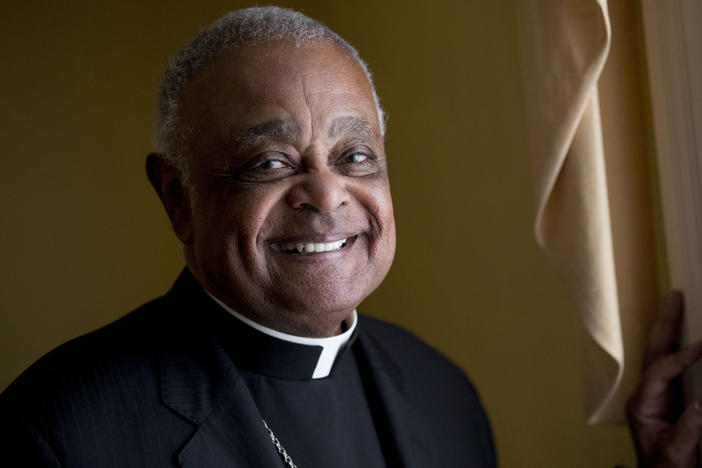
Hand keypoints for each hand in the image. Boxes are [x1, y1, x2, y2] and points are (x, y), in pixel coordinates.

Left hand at [627, 291, 701, 467]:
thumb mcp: (676, 454)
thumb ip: (688, 430)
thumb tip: (701, 404)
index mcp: (642, 406)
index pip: (658, 372)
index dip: (680, 358)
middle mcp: (644, 394)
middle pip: (653, 352)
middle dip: (665, 324)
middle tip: (674, 296)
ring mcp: (655, 393)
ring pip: (660, 353)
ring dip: (669, 328)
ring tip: (676, 303)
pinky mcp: (667, 396)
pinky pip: (672, 365)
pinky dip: (679, 346)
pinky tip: (685, 332)